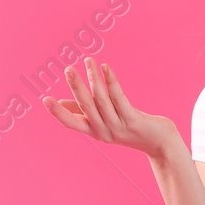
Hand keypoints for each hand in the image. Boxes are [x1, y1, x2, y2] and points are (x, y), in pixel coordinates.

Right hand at [43, 56, 176, 157]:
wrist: (159, 142)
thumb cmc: (131, 127)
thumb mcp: (105, 121)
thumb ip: (84, 111)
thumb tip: (63, 101)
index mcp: (94, 131)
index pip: (71, 122)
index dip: (58, 112)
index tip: (45, 99)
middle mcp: (104, 131)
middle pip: (86, 107)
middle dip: (76, 87)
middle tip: (67, 69)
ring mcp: (118, 127)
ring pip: (102, 100)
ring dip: (93, 79)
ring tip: (88, 61)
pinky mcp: (133, 120)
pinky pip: (119, 98)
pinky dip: (111, 82)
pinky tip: (106, 68)